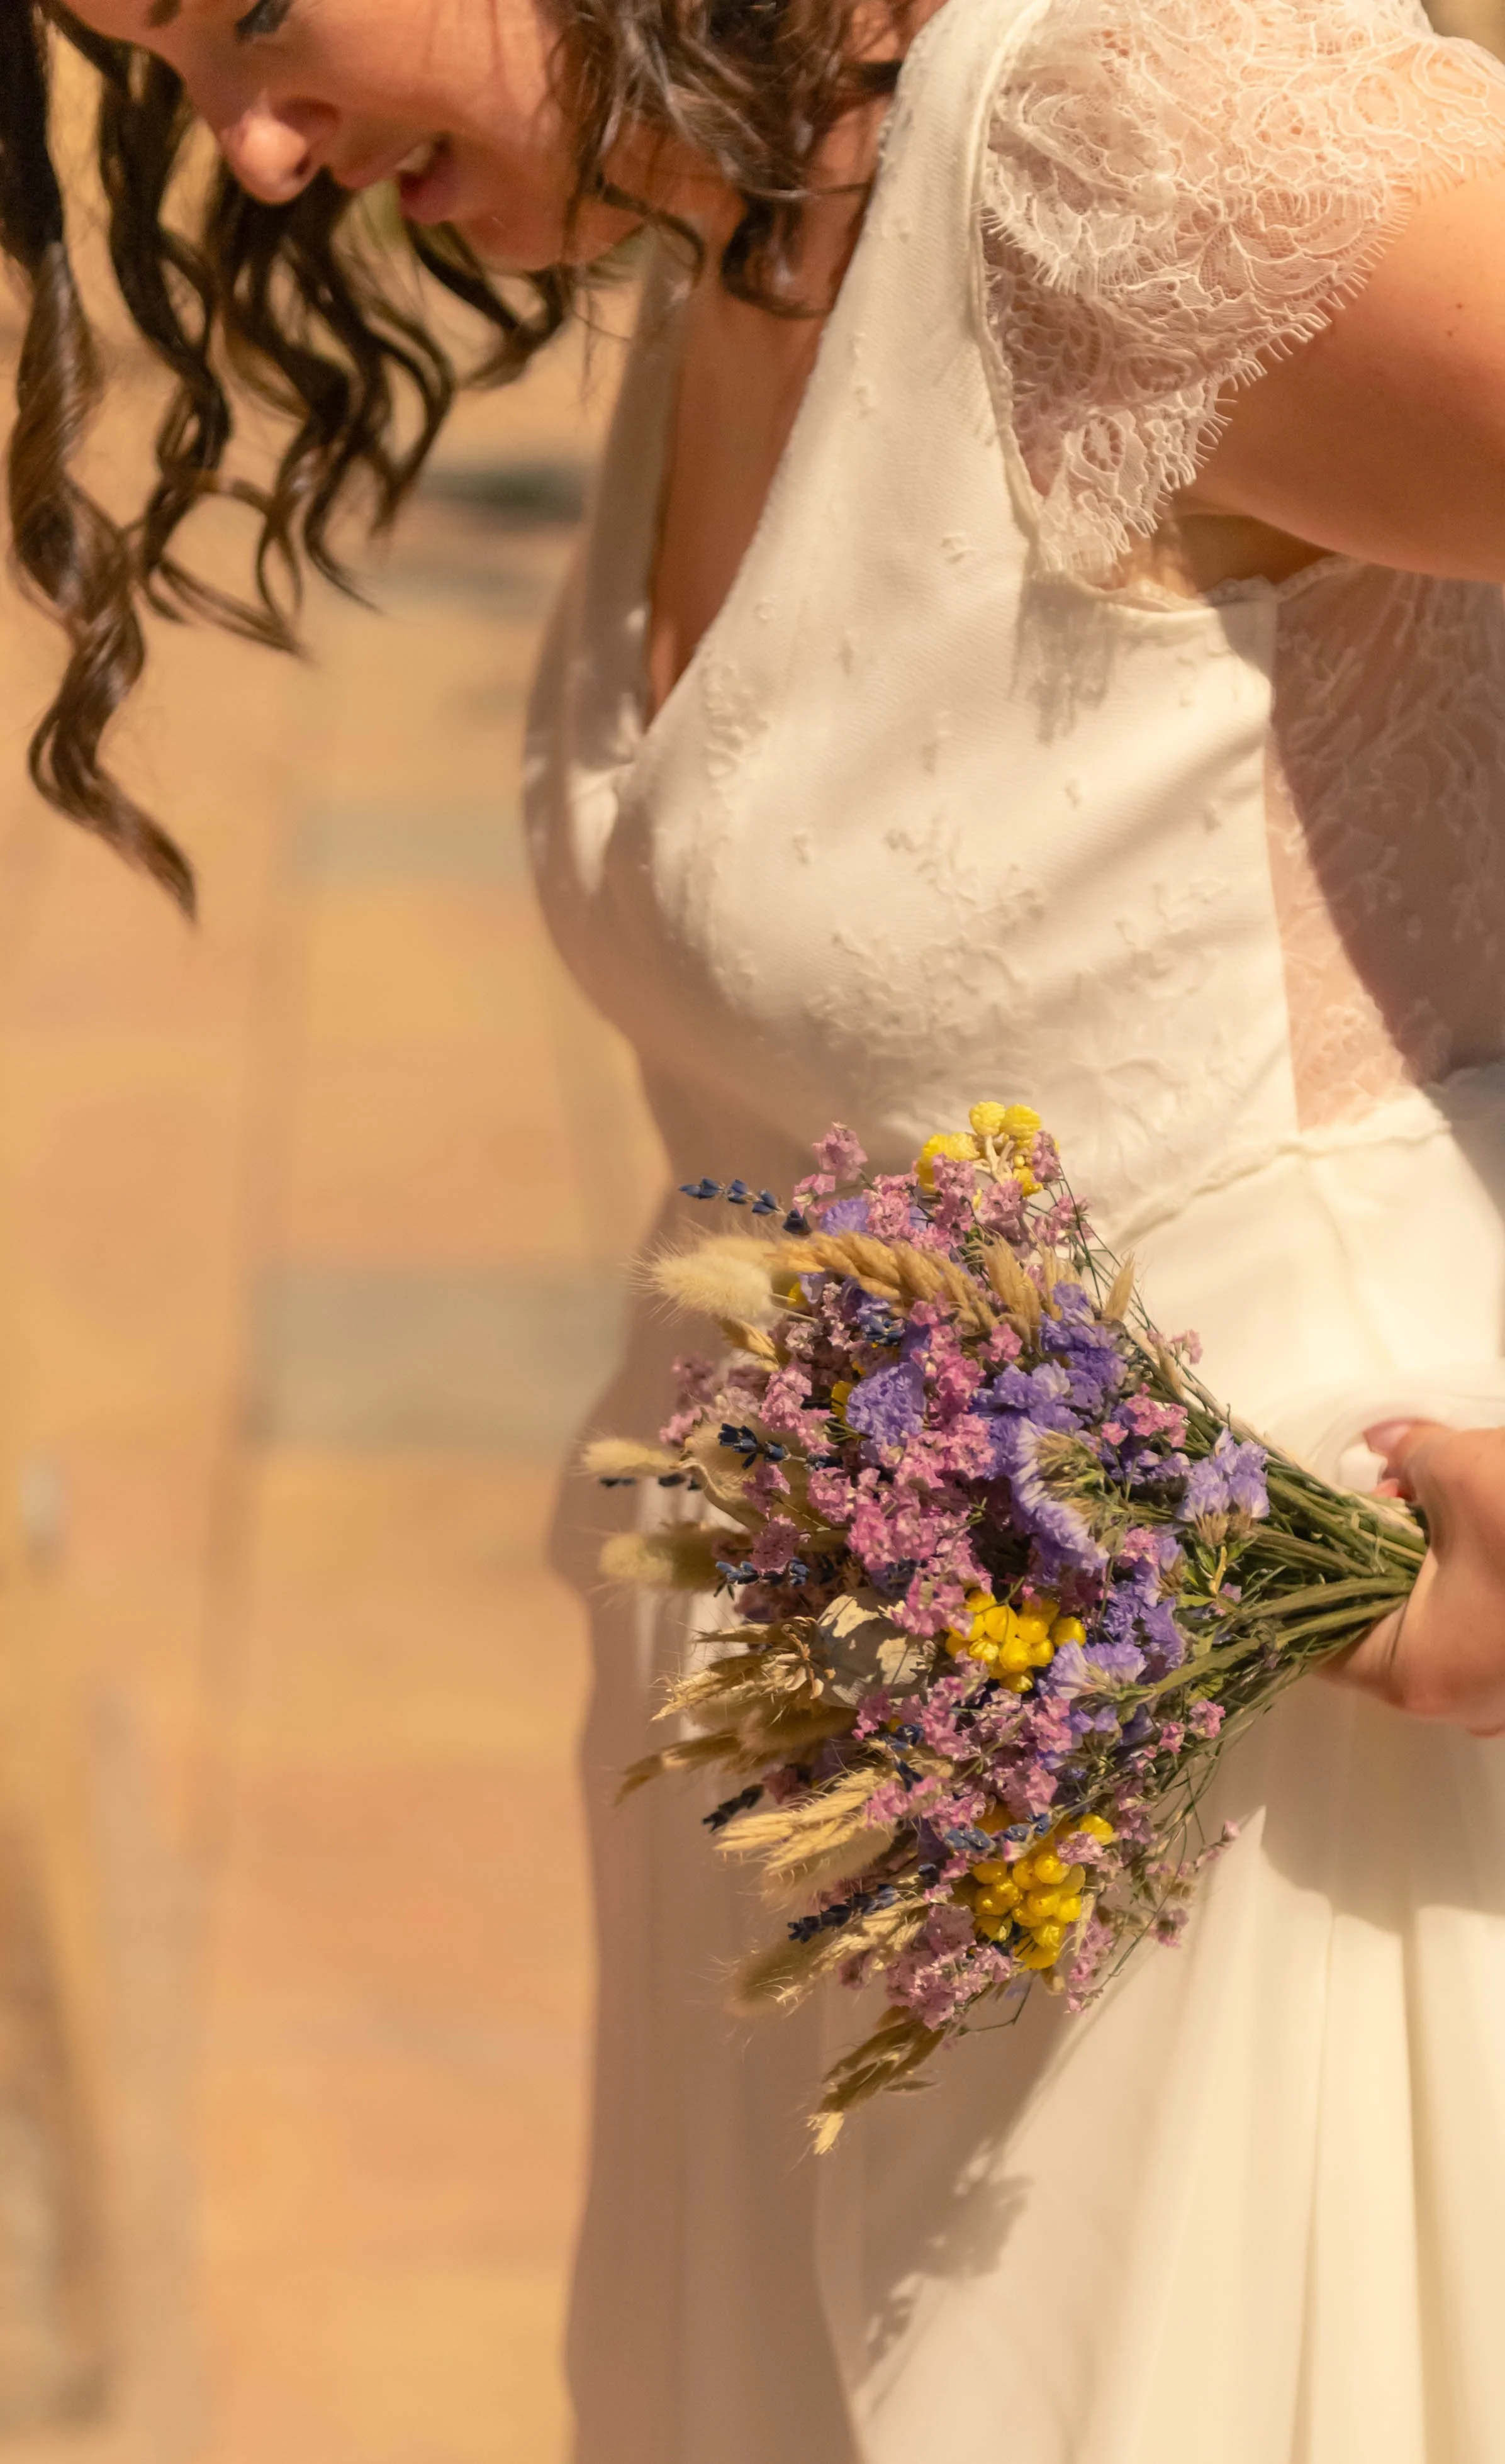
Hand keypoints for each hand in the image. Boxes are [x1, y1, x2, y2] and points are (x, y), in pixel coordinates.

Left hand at [1322, 1420, 1504, 1735]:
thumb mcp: (1463, 1470)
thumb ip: (1410, 1454)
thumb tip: (1387, 1438)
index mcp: (1416, 1673)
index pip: (1318, 1638)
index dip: (1305, 1576)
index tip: (1302, 1527)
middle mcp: (1459, 1705)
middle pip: (1382, 1625)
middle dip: (1377, 1553)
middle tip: (1391, 1491)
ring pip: (1441, 1625)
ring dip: (1433, 1562)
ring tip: (1440, 1497)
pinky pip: (1488, 1629)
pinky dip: (1478, 1579)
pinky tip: (1484, 1525)